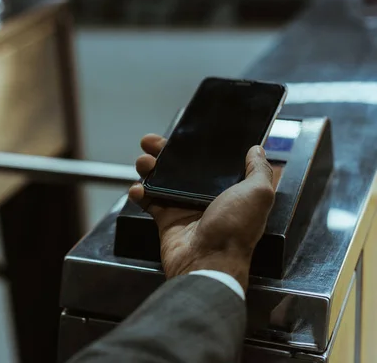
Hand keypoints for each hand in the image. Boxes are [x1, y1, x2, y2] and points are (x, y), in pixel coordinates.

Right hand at [129, 134, 274, 290]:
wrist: (208, 261)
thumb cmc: (235, 230)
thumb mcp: (258, 194)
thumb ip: (259, 170)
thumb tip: (258, 150)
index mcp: (229, 190)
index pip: (208, 162)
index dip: (194, 147)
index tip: (182, 134)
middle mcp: (205, 198)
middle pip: (180, 168)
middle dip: (164, 153)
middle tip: (150, 143)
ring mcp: (184, 209)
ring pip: (162, 182)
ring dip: (149, 169)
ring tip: (143, 163)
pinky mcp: (166, 221)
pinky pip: (149, 202)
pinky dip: (139, 193)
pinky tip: (137, 189)